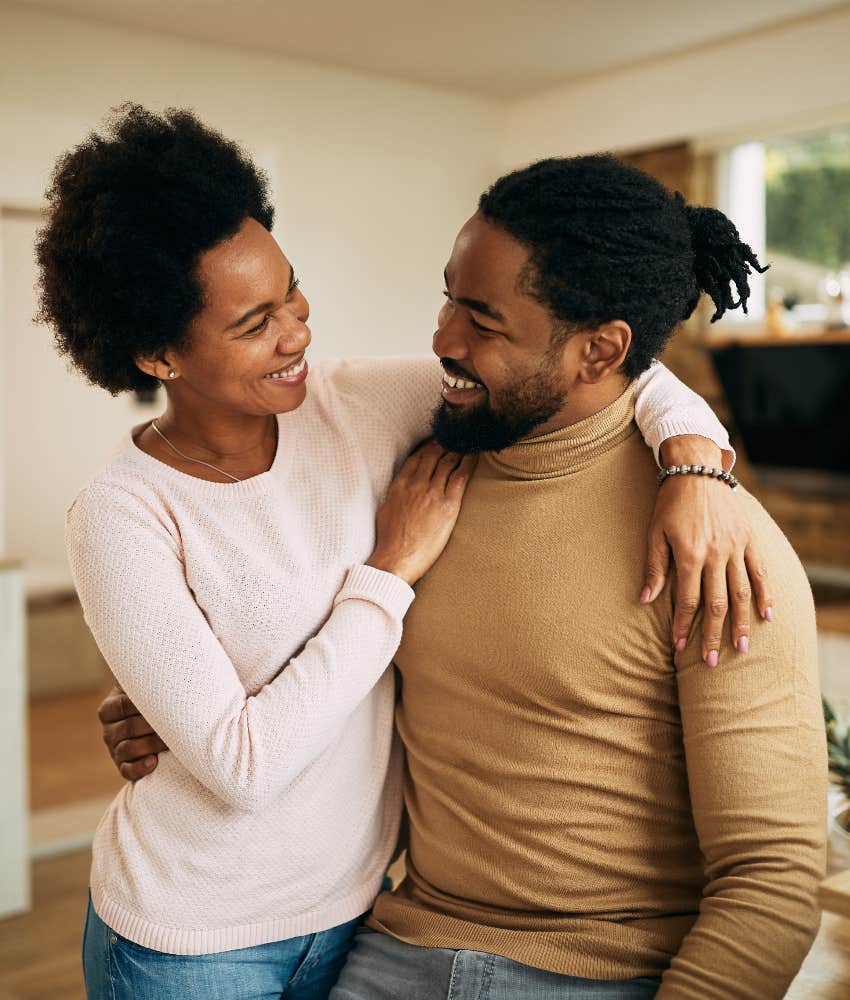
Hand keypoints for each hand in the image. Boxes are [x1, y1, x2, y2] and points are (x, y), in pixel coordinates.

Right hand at [98, 684, 167, 780]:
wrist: (157, 727)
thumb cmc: (154, 702)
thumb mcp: (146, 687)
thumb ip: (147, 675)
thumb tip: (157, 655)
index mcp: (110, 708)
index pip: (122, 705)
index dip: (142, 705)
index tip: (163, 702)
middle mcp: (109, 729)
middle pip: (127, 728)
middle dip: (152, 726)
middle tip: (175, 722)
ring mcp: (114, 749)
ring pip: (127, 749)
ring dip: (151, 745)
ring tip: (171, 742)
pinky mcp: (123, 767)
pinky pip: (127, 770)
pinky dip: (139, 768)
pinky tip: (153, 762)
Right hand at [367, 440, 476, 585]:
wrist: (396, 558)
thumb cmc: (389, 540)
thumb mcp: (386, 509)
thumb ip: (397, 493)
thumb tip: (403, 487)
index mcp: (400, 484)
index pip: (417, 457)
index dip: (429, 446)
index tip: (437, 441)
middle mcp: (416, 484)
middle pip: (434, 455)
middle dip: (446, 443)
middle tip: (457, 437)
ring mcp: (432, 493)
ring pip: (448, 462)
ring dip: (459, 450)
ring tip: (468, 443)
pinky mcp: (448, 505)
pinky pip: (461, 477)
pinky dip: (469, 463)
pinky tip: (475, 455)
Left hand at [643, 438, 772, 664]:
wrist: (697, 470)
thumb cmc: (669, 504)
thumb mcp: (654, 533)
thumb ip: (654, 568)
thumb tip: (644, 601)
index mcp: (690, 555)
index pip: (688, 601)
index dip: (683, 626)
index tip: (680, 648)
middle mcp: (716, 554)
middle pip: (717, 604)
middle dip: (713, 635)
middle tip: (711, 661)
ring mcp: (736, 547)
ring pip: (741, 593)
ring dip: (741, 623)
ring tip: (741, 648)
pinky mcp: (749, 539)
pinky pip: (760, 572)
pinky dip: (765, 595)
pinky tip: (767, 616)